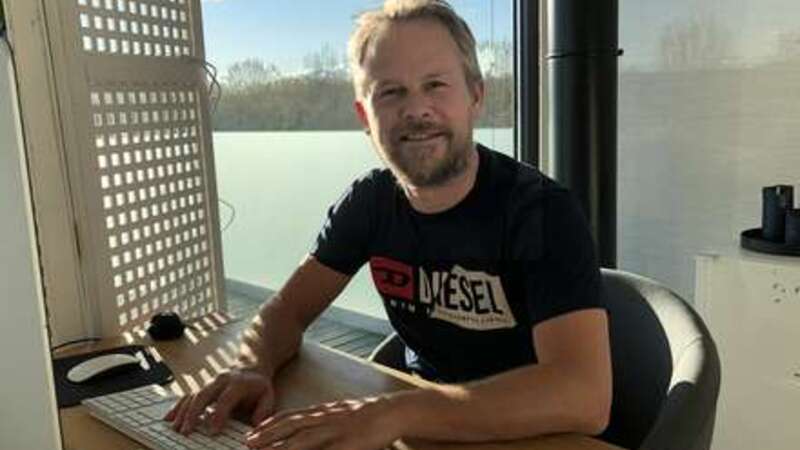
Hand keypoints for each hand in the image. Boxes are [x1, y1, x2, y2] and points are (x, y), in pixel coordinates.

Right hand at [164, 367, 274, 434]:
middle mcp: (221, 380)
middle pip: (203, 395)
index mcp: (238, 383)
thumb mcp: (267, 395)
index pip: (226, 399)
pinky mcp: (202, 386)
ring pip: (192, 395)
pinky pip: (187, 395)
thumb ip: (263, 411)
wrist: (250, 366)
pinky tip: (169, 419)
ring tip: (176, 428)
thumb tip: (255, 426)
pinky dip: (177, 407)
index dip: (219, 415)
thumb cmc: (258, 385)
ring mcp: (209, 382)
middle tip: (186, 431)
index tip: (213, 431)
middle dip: (193, 414)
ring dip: (183, 412)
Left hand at [245, 395, 403, 449]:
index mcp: (323, 412)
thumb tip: (304, 425)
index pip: (291, 416)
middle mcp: (326, 419)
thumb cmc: (366, 415)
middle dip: (269, 435)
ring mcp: (337, 431)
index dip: (270, 425)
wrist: (392, 412)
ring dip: (283, 447)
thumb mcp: (339, 414)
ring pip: (305, 440)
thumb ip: (321, 420)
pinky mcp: (349, 444)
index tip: (252, 432)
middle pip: (292, 426)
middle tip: (248, 443)